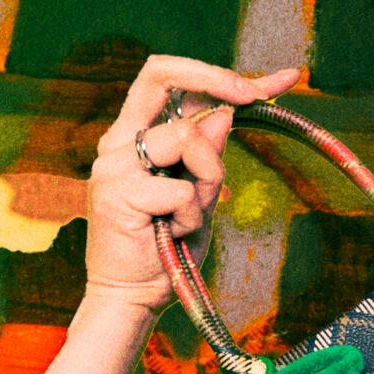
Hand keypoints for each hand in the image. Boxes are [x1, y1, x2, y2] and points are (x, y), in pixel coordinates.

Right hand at [83, 55, 299, 314]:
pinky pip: (181, 189)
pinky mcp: (115, 191)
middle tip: (251, 95)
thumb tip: (223, 114)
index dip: (214, 74)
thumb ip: (207, 157)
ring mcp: (112, 163)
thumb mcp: (199, 197)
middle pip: (158, 74)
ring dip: (209, 177)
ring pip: (186, 138)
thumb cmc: (168, 251)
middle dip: (213, 77)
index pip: (167, 81)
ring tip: (192, 217)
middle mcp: (118, 141)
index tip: (261, 86)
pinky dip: (193, 215)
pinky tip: (176, 235)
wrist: (133, 298)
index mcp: (134, 136)